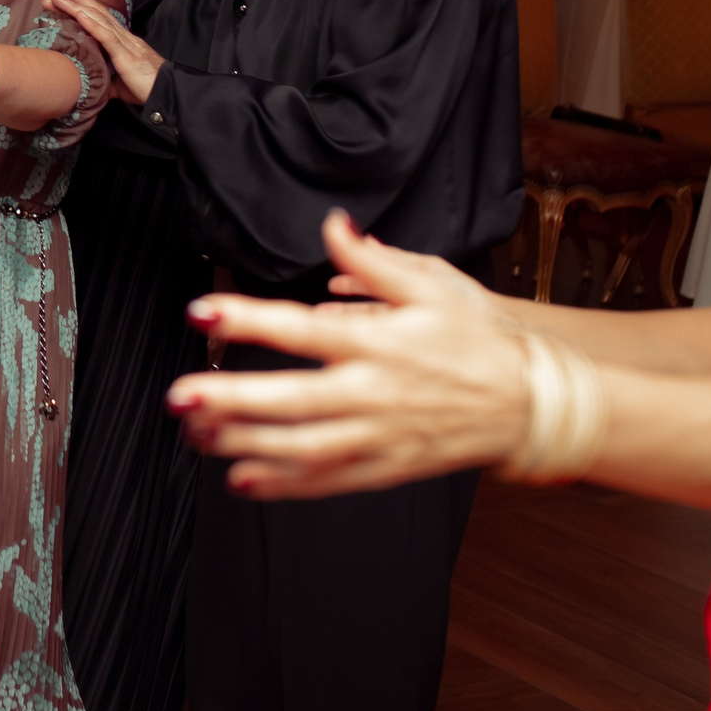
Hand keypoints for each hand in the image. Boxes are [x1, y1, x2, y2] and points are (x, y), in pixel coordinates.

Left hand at [51, 0, 160, 103]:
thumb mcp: (123, 85)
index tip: (66, 2)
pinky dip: (92, 24)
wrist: (169, 93)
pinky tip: (80, 14)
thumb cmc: (148, 88)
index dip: (84, 10)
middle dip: (77, 2)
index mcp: (124, 44)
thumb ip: (109, 82)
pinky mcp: (126, 55)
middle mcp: (124, 39)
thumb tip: (96, 86)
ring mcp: (126, 44)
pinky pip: (107, 36)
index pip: (101, 22)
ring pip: (99, 20)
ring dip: (78, 7)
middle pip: (98, 15)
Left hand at [167, 212, 532, 498]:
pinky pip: (326, 482)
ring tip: (195, 433)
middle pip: (292, 400)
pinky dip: (282, 484)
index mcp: (378, 343)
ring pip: (301, 447)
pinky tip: (240, 478)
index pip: (302, 329)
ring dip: (243, 443)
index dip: (248, 319)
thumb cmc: (478, 343)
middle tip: (180, 396)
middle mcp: (373, 393)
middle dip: (231, 400)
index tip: (203, 313)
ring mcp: (378, 437)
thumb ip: (372, 261)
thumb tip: (333, 226)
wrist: (530, 404)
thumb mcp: (433, 287)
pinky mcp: (385, 469)